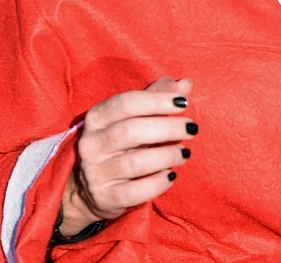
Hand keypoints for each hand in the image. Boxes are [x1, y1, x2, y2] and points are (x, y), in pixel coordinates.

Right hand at [59, 77, 197, 234]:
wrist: (89, 188)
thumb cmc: (119, 144)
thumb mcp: (132, 118)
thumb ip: (157, 98)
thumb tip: (185, 84)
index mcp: (96, 118)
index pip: (126, 103)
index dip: (157, 101)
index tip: (183, 103)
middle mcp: (92, 144)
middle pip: (132, 131)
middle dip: (168, 128)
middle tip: (191, 129)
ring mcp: (96, 173)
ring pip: (136, 162)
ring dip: (168, 155)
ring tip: (184, 153)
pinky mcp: (106, 197)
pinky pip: (137, 191)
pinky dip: (159, 182)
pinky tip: (171, 175)